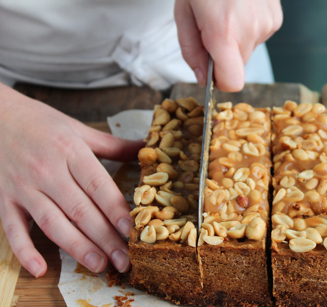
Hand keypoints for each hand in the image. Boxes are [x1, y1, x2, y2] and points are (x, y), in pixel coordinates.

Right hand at [0, 83, 142, 276]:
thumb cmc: (40, 122)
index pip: (97, 185)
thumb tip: (145, 148)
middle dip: (105, 238)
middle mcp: (47, 171)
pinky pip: (13, 230)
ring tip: (99, 265)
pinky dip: (24, 251)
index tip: (130, 229)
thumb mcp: (78, 129)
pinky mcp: (3, 200)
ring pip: (53, 224)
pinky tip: (40, 269)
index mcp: (70, 151)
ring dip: (77, 248)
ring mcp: (23, 188)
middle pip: (80, 210)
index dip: (115, 209)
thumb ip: (112, 144)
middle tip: (124, 260)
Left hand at [175, 0, 282, 91]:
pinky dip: (248, 30)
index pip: (233, 82)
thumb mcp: (183, 13)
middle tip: (212, 30)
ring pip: (247, 52)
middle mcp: (250, 30)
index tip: (212, 72)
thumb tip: (202, 79)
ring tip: (227, 14)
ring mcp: (267, 23)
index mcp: (222, 31)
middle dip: (223, 56)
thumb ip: (191, 51)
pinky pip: (258, 38)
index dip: (221, 81)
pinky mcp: (275, 19)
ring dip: (235, 42)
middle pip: (238, 67)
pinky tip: (240, 10)